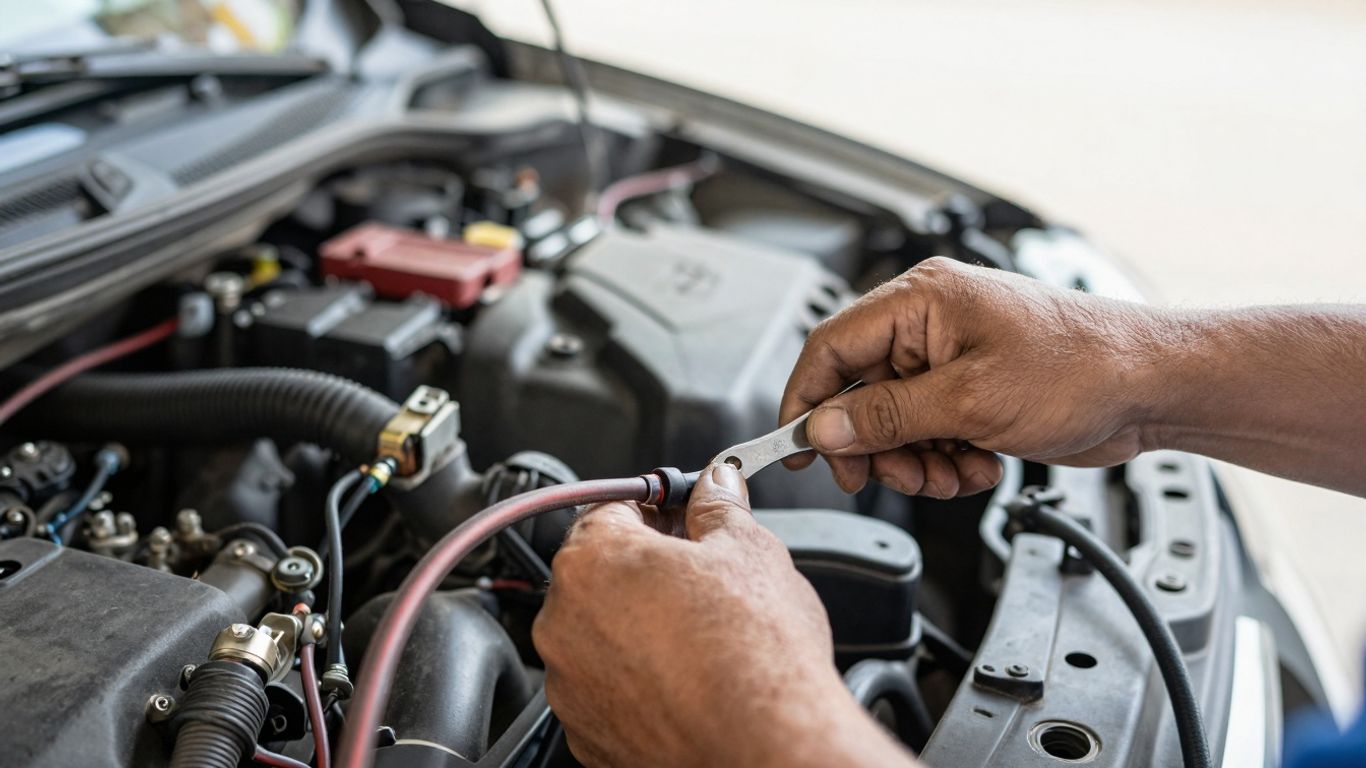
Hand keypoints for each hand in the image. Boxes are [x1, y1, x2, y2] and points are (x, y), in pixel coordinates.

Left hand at [533, 463, 914, 767]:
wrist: (763, 742)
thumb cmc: (755, 652)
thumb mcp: (748, 548)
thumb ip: (719, 505)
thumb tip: (716, 483)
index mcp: (592, 558)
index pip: (611, 507)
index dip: (657, 509)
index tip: (685, 519)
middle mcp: (563, 619)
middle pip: (600, 572)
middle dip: (646, 569)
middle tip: (702, 580)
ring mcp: (570, 682)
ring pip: (600, 634)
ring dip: (637, 627)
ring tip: (699, 637)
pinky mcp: (586, 731)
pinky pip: (606, 688)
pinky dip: (636, 681)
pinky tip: (685, 679)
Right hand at [782, 257, 1171, 495]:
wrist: (1153, 387)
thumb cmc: (1083, 366)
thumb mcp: (970, 400)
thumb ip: (886, 417)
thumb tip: (825, 429)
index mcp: (920, 300)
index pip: (830, 347)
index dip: (806, 402)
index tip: (795, 448)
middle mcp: (929, 324)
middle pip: (860, 395)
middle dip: (876, 446)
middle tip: (888, 477)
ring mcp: (952, 359)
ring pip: (894, 423)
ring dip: (916, 460)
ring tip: (953, 472)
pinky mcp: (973, 390)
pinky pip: (929, 432)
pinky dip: (945, 459)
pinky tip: (979, 465)